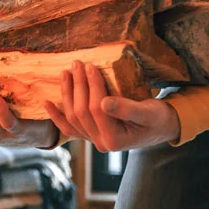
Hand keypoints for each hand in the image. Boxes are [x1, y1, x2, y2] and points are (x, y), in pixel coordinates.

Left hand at [43, 60, 180, 151]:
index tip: (91, 67)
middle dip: (78, 86)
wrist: (162, 126)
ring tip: (65, 73)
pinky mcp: (91, 134)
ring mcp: (94, 140)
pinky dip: (57, 116)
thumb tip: (104, 102)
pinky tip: (47, 103)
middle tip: (77, 64)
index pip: (97, 110)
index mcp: (115, 140)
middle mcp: (101, 144)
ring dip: (66, 94)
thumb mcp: (148, 112)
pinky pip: (70, 127)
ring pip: (73, 118)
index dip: (92, 87)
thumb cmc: (158, 118)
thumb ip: (128, 109)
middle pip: (81, 112)